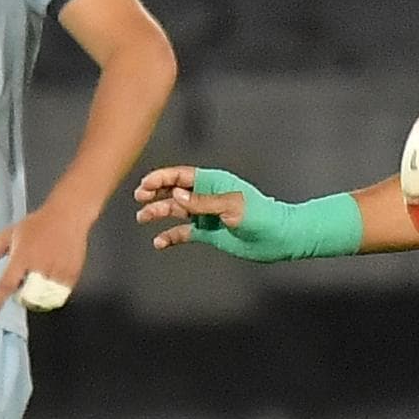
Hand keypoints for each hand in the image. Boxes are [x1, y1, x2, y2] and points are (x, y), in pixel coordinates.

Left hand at [0, 198, 93, 314]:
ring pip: (44, 295)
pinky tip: (53, 271)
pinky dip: (53, 288)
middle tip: (26, 276)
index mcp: (22, 257)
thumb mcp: (8, 236)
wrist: (68, 216)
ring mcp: (57, 271)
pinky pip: (59, 293)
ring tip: (41, 271)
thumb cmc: (35, 225)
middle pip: (27, 294)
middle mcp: (40, 266)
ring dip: (39, 290)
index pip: (6, 284)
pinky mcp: (72, 275)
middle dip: (23, 292)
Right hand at [134, 165, 356, 262]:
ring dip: (158, 213)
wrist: (278, 237)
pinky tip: (159, 242)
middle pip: (174, 191)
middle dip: (155, 193)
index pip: (181, 176)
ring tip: (142, 218)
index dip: (161, 178)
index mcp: (213, 183)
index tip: (145, 185)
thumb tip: (176, 196)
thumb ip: (202, 202)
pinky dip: (170, 236)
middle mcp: (207, 197)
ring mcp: (206, 215)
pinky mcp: (209, 233)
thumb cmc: (261, 216)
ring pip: (175, 212)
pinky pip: (184, 233)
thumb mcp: (231, 206)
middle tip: (139, 198)